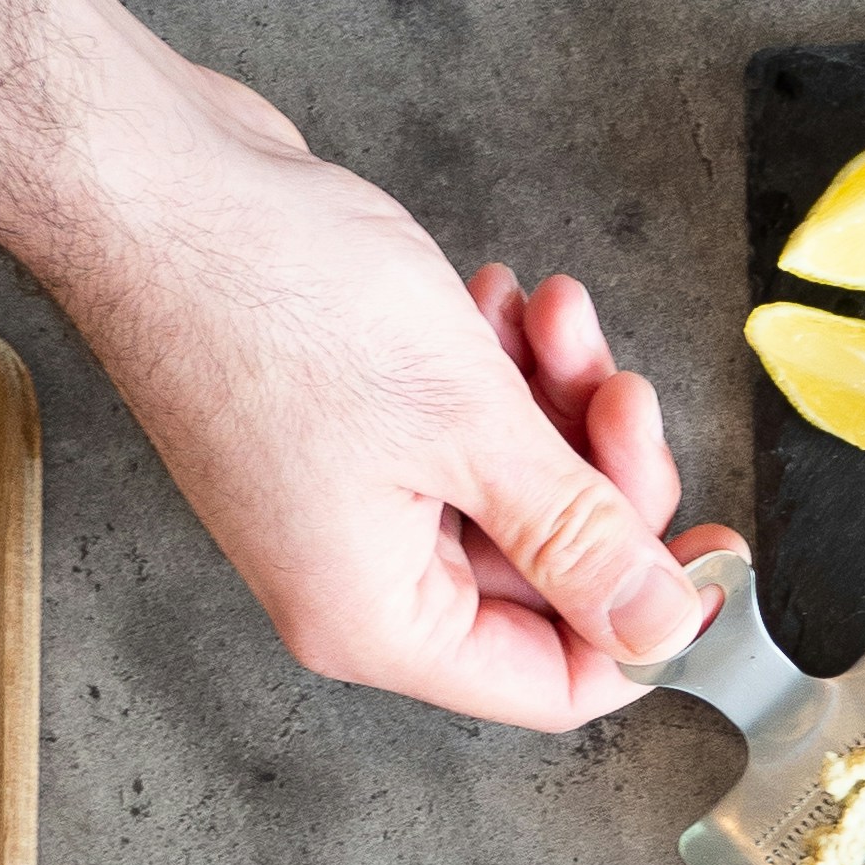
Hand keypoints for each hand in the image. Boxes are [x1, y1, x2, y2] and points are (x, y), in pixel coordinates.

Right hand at [58, 64, 737, 728]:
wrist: (149, 180)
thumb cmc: (271, 296)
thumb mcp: (472, 427)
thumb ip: (579, 538)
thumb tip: (662, 629)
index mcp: (376, 618)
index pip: (554, 684)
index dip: (647, 624)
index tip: (715, 548)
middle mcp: (356, 578)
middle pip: (546, 580)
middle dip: (603, 475)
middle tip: (620, 389)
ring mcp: (348, 501)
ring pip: (516, 489)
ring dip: (557, 402)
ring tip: (552, 315)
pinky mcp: (347, 429)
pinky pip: (469, 431)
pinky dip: (502, 372)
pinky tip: (498, 303)